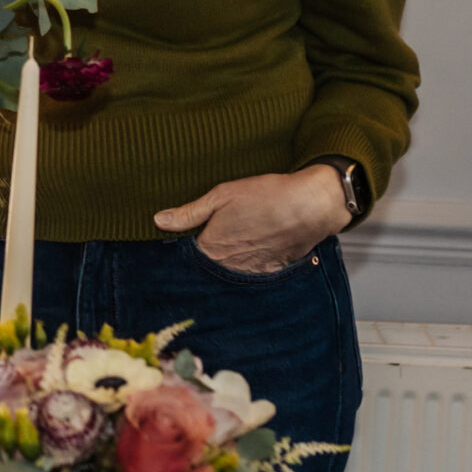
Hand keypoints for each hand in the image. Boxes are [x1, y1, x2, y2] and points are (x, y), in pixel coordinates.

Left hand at [154, 168, 347, 272]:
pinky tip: (253, 252)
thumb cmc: (267, 196)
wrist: (312, 205)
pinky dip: (249, 267)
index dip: (186, 248)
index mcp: (211, 248)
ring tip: (236, 245)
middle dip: (206, 259)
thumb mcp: (222, 196)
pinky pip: (253, 275)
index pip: (187, 258)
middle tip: (216, 241)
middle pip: (208, 268)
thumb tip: (159, 220)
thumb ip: (189, 212)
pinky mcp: (272, 272)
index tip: (186, 241)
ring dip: (227, 264)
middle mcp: (229, 266)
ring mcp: (251, 272)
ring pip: (230, 273)